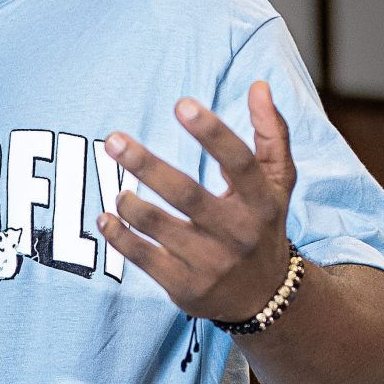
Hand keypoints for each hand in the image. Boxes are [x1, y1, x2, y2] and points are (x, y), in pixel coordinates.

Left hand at [97, 81, 294, 321]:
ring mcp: (211, 263)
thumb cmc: (263, 224)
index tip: (181, 104)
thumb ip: (272, 133)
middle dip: (147, 166)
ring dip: (131, 206)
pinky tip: (105, 218)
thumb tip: (258, 85)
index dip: (212, 132)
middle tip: (113, 139)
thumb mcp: (278, 182)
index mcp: (261, 201)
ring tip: (119, 190)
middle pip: (187, 194)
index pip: (238, 161)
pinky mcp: (186, 287)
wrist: (266, 299)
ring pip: (160, 228)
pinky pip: (145, 260)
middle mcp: (237, 232)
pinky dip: (120, 238)